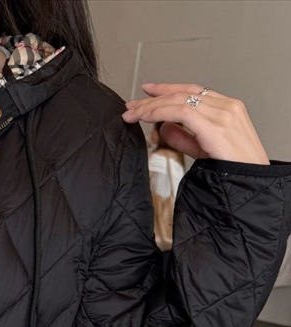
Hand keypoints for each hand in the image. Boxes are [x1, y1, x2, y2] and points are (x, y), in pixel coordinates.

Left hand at [122, 83, 270, 165]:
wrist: (252, 180)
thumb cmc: (234, 167)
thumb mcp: (203, 149)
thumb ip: (183, 137)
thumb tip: (163, 127)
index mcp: (227, 108)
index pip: (192, 91)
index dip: (168, 89)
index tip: (148, 92)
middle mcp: (226, 106)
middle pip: (183, 93)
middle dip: (153, 99)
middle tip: (131, 106)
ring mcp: (223, 113)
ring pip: (179, 100)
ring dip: (151, 106)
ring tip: (133, 114)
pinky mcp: (216, 126)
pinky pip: (182, 112)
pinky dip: (161, 112)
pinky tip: (147, 117)